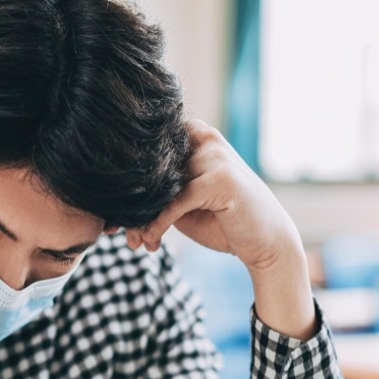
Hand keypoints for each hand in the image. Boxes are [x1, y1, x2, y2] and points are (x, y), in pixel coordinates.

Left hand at [129, 120, 317, 338]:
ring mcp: (215, 157)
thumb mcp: (185, 203)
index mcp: (196, 136)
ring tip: (135, 241)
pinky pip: (175, 202)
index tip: (113, 212)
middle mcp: (205, 139)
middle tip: (120, 232)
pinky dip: (158, 223)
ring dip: (142, 218)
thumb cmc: (223, 222)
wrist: (266, 243)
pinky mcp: (220, 180)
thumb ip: (160, 192)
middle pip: (153, 169)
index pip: (151, 149)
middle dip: (132, 204)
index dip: (128, 179)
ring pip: (161, 187)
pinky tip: (151, 240)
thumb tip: (116, 198)